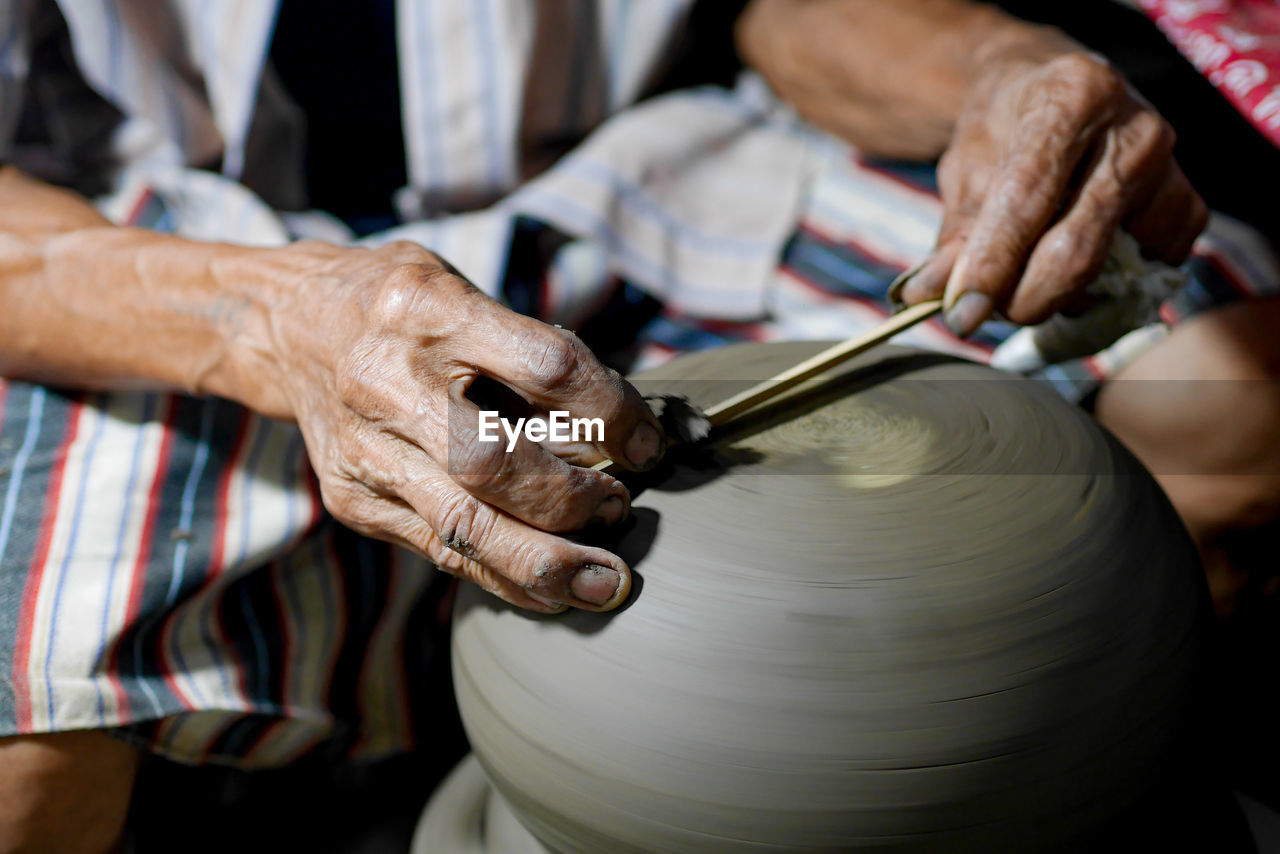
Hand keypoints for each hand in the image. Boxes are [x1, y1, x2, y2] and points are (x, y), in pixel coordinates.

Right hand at [260, 242, 663, 612]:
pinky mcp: (354, 498)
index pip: (547, 366)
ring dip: (546, 563)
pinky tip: (551, 591)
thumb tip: (626, 427)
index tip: (649, 446)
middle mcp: (389, 380)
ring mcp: (364, 449)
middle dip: (573, 502)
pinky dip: (505, 577)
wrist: (288, 324)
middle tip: (622, 510)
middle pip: (495, 463)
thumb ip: (531, 350)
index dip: (613, 413)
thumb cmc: (405, 306)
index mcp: (432, 310)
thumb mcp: (465, 290)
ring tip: (606, 582)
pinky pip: (442, 551)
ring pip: (465, 526)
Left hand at [899, 44, 1208, 334]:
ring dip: (1055, 298)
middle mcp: (1134, 128)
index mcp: (1072, 96)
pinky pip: (1142, 275)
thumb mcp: (965, 166)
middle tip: (986, 310)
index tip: (961, 315)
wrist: (1053, 93)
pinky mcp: (1188, 206)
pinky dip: (1102, 288)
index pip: (1027, 198)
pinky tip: (1074, 260)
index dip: (991, 265)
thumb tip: (931, 295)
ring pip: (1107, 272)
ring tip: (1024, 276)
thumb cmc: (1002, 130)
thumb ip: (955, 231)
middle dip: (1022, 299)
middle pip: (1076, 249)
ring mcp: (1171, 169)